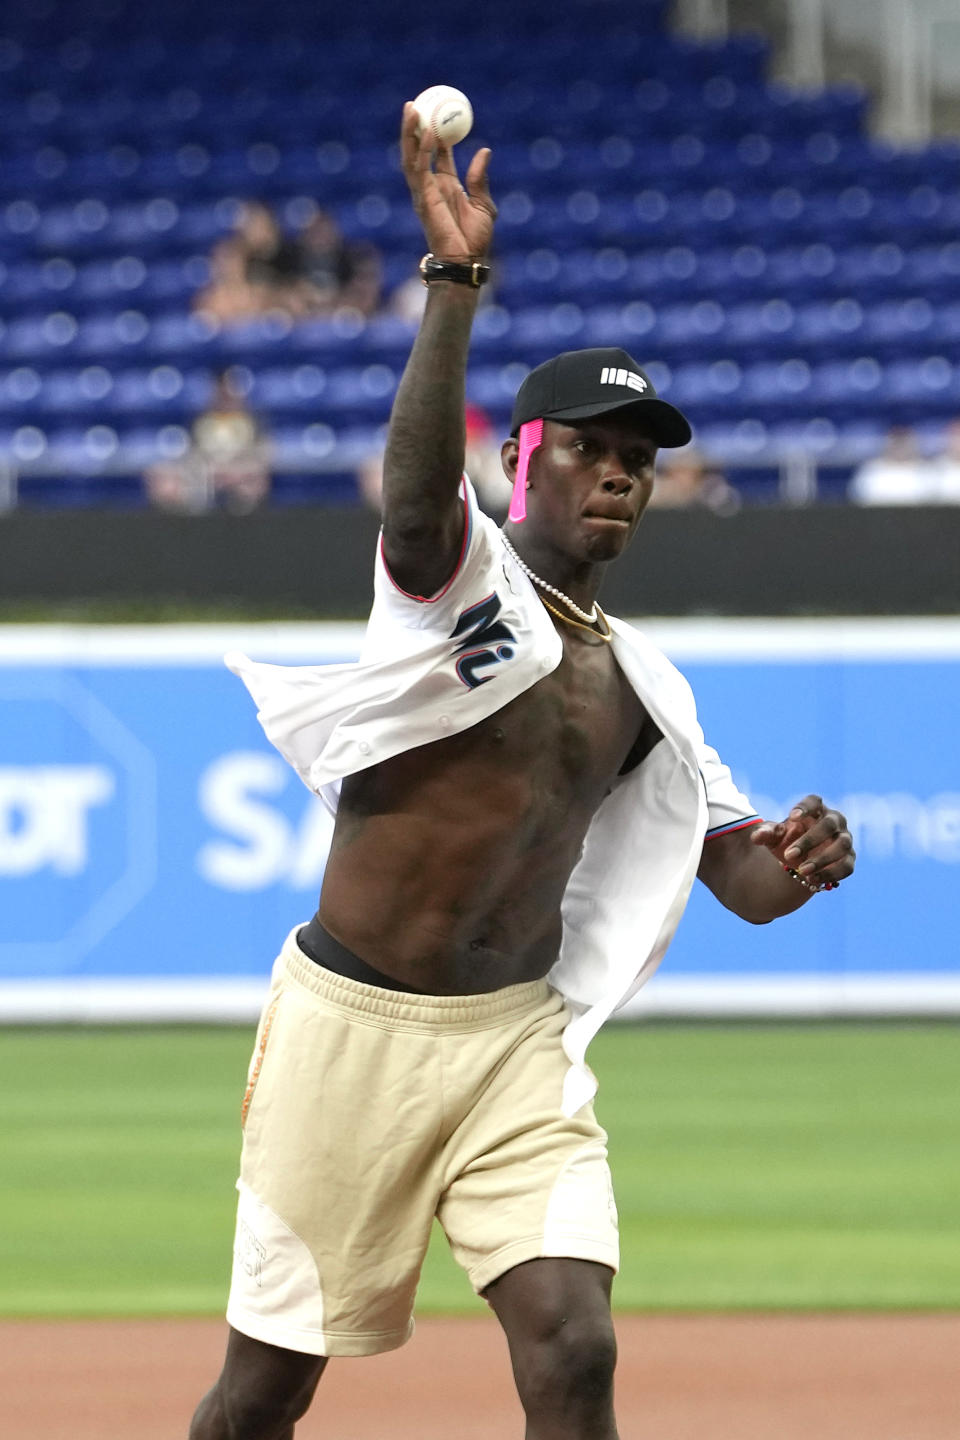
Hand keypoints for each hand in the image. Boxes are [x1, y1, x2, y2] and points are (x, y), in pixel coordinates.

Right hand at [400, 101, 495, 260]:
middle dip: (415, 127)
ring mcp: (424, 192)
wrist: (466, 261)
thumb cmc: (475, 240)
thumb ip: (480, 179)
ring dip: (410, 132)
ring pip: (411, 156)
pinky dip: (422, 150)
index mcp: (447, 186)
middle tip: (418, 103)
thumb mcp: (484, 205)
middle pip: (418, 150)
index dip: (437, 133)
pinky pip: (419, 170)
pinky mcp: (422, 198)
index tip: (439, 112)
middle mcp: (431, 186)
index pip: (437, 154)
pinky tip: (427, 132)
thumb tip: (485, 151)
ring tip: (412, 109)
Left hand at [751, 793, 855, 888]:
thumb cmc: (786, 840)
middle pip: (829, 825)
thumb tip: (756, 836)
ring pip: (841, 846)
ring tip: (802, 871)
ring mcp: (844, 840)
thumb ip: (765, 833)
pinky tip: (812, 880)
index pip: (814, 801)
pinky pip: (847, 866)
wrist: (798, 860)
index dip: (806, 807)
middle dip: (810, 840)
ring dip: (822, 859)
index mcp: (815, 809)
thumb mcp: (773, 836)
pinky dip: (831, 874)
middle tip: (789, 855)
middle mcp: (834, 821)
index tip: (792, 816)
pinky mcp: (849, 859)